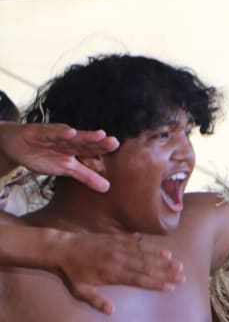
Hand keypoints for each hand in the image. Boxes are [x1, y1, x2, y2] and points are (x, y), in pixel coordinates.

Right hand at [0, 123, 117, 191]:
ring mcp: (54, 136)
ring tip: (100, 135)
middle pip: (86, 141)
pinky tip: (70, 133)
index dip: (104, 149)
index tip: (119, 149)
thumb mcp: (67, 169)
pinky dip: (60, 133)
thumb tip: (107, 188)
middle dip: (100, 142)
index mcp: (76, 148)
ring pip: (71, 136)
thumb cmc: (45, 156)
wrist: (17, 147)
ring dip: (85, 136)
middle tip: (114, 142)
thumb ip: (87, 177)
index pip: (93, 149)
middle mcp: (68, 140)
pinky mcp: (39, 133)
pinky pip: (50, 134)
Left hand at [54, 231, 185, 314]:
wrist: (63, 247)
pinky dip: (153, 248)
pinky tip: (164, 251)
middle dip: (166, 272)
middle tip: (182, 276)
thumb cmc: (72, 272)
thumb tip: (111, 312)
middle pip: (147, 267)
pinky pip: (139, 244)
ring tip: (178, 264)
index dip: (156, 284)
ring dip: (164, 260)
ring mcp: (120, 248)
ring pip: (146, 255)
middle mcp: (119, 260)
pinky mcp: (118, 239)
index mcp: (111, 274)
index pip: (139, 280)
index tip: (171, 287)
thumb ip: (96, 300)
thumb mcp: (79, 289)